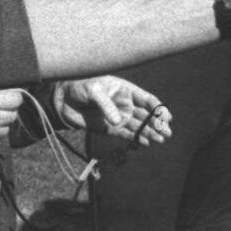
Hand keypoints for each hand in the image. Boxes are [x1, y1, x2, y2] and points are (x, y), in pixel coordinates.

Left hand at [52, 76, 171, 144]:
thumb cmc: (79, 87)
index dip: (158, 108)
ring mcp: (118, 117)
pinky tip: (145, 143)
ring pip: (138, 126)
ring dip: (149, 133)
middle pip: (146, 115)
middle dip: (157, 124)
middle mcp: (125, 104)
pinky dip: (135, 138)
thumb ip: (106, 105)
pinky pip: (125, 134)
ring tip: (159, 140)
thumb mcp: (93, 91)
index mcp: (125, 90)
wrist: (63, 99)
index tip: (166, 117)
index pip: (147, 99)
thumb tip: (118, 121)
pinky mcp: (109, 128)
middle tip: (166, 132)